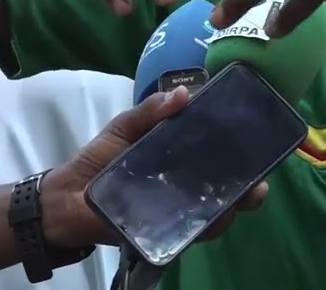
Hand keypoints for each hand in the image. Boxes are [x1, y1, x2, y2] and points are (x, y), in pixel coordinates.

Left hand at [40, 87, 268, 247]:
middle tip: (260, 178)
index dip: (240, 146)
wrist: (65, 198)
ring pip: (217, 210)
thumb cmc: (97, 160)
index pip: (217, 152)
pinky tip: (218, 216)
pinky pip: (193, 232)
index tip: (258, 135)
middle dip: (250, 183)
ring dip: (236, 205)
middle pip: (227, 185)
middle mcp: (186, 184)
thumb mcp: (125, 127)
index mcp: (180, 157)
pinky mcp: (165, 231)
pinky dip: (208, 226)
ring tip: (246, 196)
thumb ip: (151, 111)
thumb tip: (184, 93)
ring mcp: (178, 209)